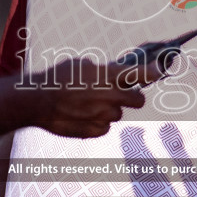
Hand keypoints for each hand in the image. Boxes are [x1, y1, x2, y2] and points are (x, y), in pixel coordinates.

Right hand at [29, 57, 153, 137]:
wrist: (37, 101)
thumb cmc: (56, 78)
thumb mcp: (80, 65)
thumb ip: (101, 71)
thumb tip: (110, 75)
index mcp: (108, 76)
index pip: (140, 74)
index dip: (152, 73)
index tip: (159, 72)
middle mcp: (111, 96)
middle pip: (138, 100)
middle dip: (132, 97)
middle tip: (119, 94)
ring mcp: (104, 116)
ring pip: (117, 114)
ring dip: (108, 110)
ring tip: (88, 105)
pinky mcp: (96, 130)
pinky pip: (104, 127)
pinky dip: (96, 123)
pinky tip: (81, 116)